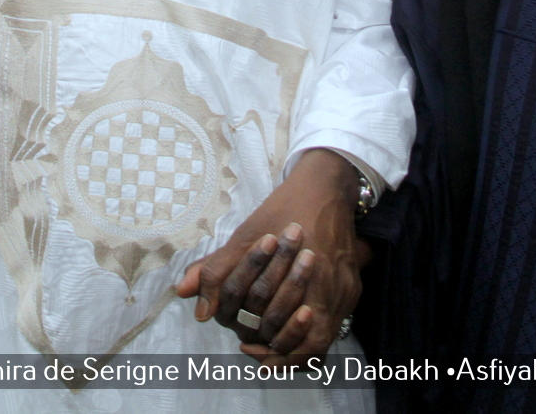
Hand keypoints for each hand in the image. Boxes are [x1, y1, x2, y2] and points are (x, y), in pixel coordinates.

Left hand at [175, 149, 365, 363]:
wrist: (325, 187)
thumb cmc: (283, 209)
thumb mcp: (245, 236)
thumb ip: (217, 268)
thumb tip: (184, 292)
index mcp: (304, 274)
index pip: (281, 326)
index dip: (260, 344)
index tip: (243, 346)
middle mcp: (331, 288)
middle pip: (304, 338)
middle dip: (275, 346)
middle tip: (251, 348)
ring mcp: (345, 291)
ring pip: (322, 339)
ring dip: (294, 347)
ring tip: (268, 349)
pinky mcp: (352, 289)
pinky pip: (334, 326)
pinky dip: (310, 336)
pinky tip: (289, 333)